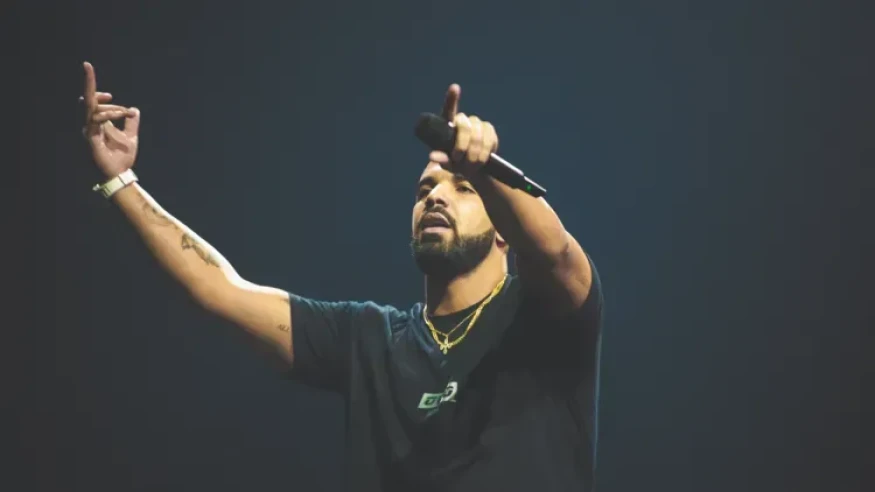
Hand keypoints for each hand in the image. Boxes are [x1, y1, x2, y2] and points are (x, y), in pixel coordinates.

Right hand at [81, 61, 140, 177]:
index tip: (110, 96)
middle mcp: (90, 125)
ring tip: (125, 114)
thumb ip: (131, 124)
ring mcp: (88, 130)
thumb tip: (135, 110)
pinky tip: (121, 115)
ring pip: (90, 107)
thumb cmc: (121, 158)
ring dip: (111, 107)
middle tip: (110, 96)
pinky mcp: (90, 136)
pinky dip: (108, 114)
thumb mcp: (130, 137)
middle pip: (85, 100)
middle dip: (90, 86)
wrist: (119, 174)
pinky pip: (95, 119)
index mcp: (97, 124)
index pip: (91, 103)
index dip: (96, 94)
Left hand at [428, 84, 498, 176]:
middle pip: (464, 126)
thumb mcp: (446, 162)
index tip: (455, 88)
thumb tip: (432, 156)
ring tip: (471, 166)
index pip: (449, 108)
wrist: (473, 167)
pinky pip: (489, 138)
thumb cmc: (455, 162)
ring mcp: (477, 124)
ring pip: (477, 134)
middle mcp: (463, 120)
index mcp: (448, 124)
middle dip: (462, 145)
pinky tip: (483, 159)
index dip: (452, 97)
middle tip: (459, 161)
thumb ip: (441, 159)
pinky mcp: (490, 130)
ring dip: (474, 152)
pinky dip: (485, 152)